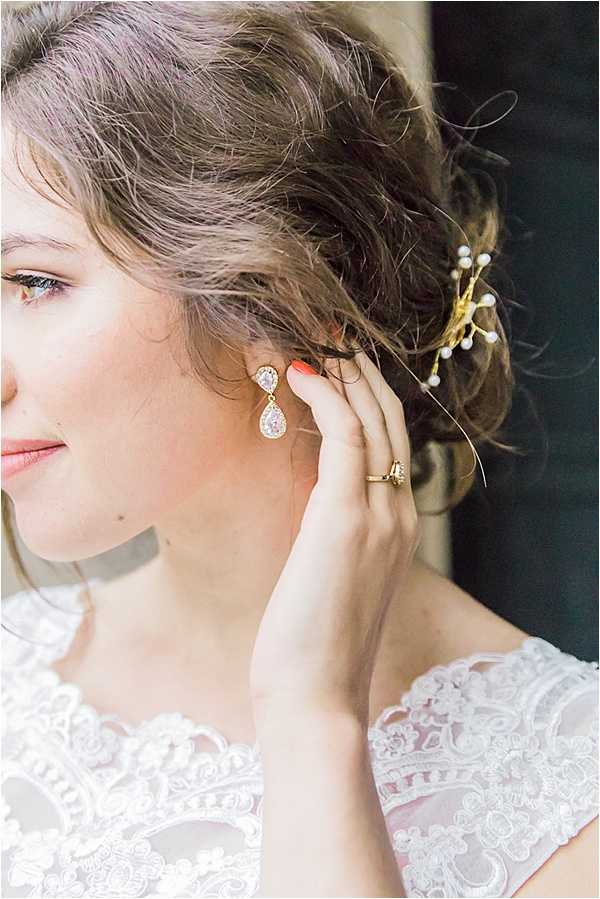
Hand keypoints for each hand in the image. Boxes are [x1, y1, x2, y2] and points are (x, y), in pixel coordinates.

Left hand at [249, 337, 421, 728]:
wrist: (314, 694)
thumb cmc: (311, 643)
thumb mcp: (331, 578)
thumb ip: (335, 534)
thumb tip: (313, 500)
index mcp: (397, 527)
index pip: (393, 442)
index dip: (367, 395)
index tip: (337, 362)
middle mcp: (399, 513)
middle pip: (390, 419)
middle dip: (360, 369)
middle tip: (330, 332)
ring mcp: (379, 513)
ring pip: (373, 417)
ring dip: (343, 370)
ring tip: (313, 338)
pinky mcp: (346, 516)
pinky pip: (346, 435)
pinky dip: (324, 395)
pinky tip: (298, 373)